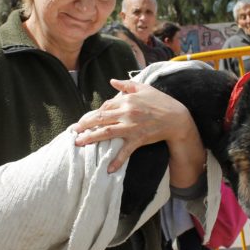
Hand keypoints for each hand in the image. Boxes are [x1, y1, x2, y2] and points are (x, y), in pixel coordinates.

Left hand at [73, 79, 204, 187]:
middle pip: (100, 118)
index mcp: (127, 100)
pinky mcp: (138, 139)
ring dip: (91, 138)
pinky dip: (117, 160)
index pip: (105, 107)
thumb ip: (126, 84)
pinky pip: (125, 151)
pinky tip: (108, 169)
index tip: (84, 120)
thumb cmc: (161, 101)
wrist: (177, 118)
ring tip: (79, 143)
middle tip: (73, 131)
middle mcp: (127, 113)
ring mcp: (132, 127)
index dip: (93, 114)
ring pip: (107, 132)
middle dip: (84, 125)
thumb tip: (112, 80)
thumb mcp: (144, 88)